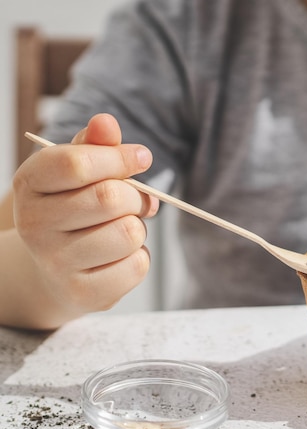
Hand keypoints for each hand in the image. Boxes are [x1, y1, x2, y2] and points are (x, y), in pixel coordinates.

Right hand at [12, 113, 158, 318]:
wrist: (54, 268)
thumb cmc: (74, 209)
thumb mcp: (78, 171)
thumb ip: (95, 145)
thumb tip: (107, 122)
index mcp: (30, 184)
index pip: (77, 163)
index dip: (119, 157)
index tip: (141, 158)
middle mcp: (34, 225)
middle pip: (110, 198)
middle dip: (135, 196)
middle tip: (133, 202)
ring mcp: (55, 263)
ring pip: (129, 233)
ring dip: (138, 229)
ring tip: (120, 230)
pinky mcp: (82, 294)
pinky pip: (137, 266)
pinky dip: (139, 258)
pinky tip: (118, 257)